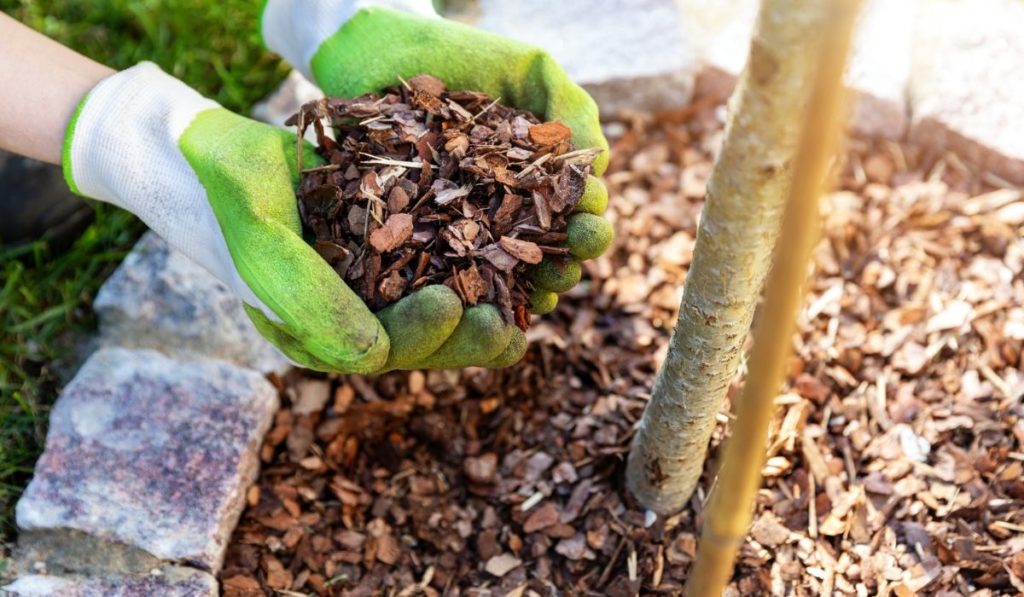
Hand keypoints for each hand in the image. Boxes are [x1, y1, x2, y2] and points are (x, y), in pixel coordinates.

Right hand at [65, 63, 523, 372]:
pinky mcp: (384, 258)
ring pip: (431, 317)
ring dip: (478, 318)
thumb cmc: (233, 192)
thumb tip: (374, 356)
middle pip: (416, 344)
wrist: (216, 154)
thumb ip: (309, 299)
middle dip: (464, 339)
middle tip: (507, 325)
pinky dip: (471, 274)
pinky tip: (510, 268)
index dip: (421, 335)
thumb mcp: (263, 238)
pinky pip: (432, 276)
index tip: (452, 303)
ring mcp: (366, 290)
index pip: (378, 351)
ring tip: (523, 310)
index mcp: (313, 332)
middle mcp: (344, 320)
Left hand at [263, 2, 613, 366]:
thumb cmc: (462, 56)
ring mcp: (463, 228)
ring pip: (505, 275)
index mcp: (540, 178)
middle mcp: (507, 210)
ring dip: (526, 291)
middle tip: (567, 266)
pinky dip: (468, 294)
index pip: (576, 213)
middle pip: (547, 253)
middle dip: (564, 264)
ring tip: (536, 296)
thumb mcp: (530, 70)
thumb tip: (599, 163)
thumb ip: (571, 108)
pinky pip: (446, 276)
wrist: (381, 50)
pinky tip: (483, 305)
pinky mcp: (417, 239)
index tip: (587, 223)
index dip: (588, 224)